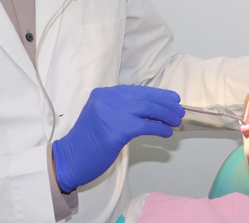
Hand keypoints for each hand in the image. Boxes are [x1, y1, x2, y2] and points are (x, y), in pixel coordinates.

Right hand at [52, 85, 184, 191]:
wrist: (69, 159)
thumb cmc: (87, 142)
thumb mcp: (101, 116)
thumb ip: (121, 109)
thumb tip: (151, 109)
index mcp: (103, 94)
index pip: (136, 90)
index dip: (157, 94)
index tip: (172, 98)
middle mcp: (106, 99)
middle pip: (144, 98)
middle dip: (165, 104)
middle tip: (179, 110)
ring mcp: (110, 114)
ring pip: (147, 109)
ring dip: (166, 115)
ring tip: (176, 121)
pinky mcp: (116, 131)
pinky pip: (145, 126)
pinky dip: (159, 128)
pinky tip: (166, 132)